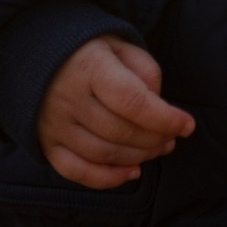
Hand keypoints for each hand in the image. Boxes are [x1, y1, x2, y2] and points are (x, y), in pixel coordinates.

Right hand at [37, 37, 194, 188]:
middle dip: (155, 139)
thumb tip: (158, 107)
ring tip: (158, 148)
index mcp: (89, 67)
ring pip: (103, 153)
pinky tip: (131, 171)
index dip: (165, 118)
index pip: (132, 101)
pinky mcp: (46, 143)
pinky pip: (76, 171)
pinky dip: (107, 178)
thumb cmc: (91, 52)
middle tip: (171, 137)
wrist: (39, 55)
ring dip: (138, 157)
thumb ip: (145, 72)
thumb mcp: (122, 47)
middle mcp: (67, 97)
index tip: (187, 125)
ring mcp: (54, 123)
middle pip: (120, 131)